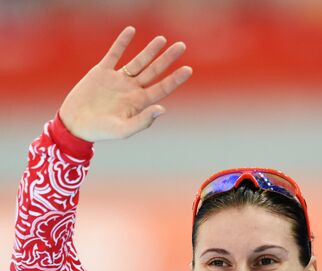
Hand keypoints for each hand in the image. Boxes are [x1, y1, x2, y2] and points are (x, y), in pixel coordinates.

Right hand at [59, 26, 191, 140]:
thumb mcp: (123, 130)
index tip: (188, 69)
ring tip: (162, 39)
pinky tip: (131, 31)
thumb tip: (162, 109)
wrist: (75, 124)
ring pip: (138, 61)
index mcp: (138, 103)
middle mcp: (131, 89)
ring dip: (150, 50)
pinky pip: (114, 54)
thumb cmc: (101, 131)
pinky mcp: (102, 72)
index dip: (175, 79)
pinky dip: (122, 43)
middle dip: (168, 59)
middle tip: (182, 46)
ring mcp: (117, 80)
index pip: (162, 88)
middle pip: (154, 71)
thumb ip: (143, 121)